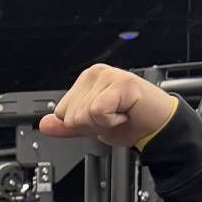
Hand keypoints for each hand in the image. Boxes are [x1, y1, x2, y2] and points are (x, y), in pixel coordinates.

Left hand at [40, 66, 176, 146]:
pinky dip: (111, 121)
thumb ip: (67, 126)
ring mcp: (108, 76)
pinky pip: (98, 111)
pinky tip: (125, 113)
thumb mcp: (91, 127)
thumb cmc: (130, 121)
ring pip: (83, 114)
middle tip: (112, 119)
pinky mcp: (121, 83)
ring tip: (120, 115)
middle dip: (92, 126)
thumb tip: (44, 124)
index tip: (101, 120)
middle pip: (70, 115)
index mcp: (85, 81)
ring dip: (104, 124)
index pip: (61, 112)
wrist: (156, 127)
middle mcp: (95, 74)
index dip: (80, 125)